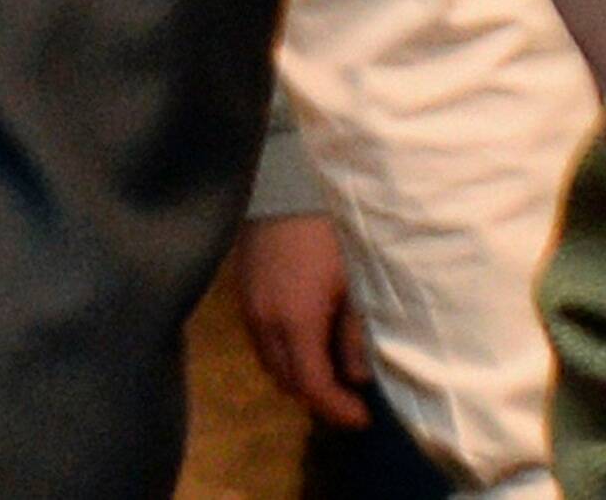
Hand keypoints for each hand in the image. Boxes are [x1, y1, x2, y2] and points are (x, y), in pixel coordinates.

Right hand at [232, 212, 377, 429]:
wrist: (284, 188)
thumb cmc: (327, 235)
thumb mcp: (353, 285)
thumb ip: (354, 335)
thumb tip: (357, 377)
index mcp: (295, 322)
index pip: (312, 386)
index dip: (338, 409)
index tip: (363, 418)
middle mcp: (264, 323)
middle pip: (287, 381)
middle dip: (318, 397)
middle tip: (349, 398)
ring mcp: (248, 309)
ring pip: (270, 364)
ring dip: (298, 377)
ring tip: (329, 372)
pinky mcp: (242, 295)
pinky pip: (260, 342)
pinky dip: (283, 355)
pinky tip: (305, 342)